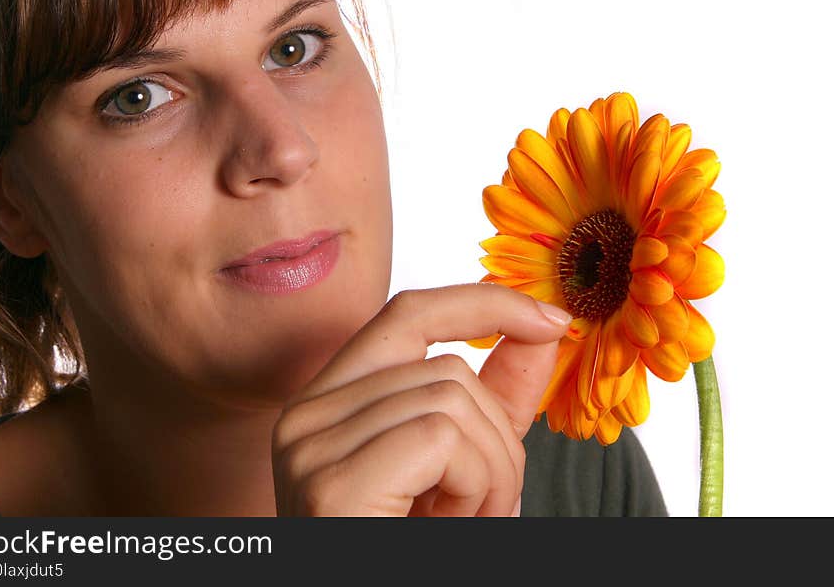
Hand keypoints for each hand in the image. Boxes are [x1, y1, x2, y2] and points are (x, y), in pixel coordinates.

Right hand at [271, 283, 570, 515]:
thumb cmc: (409, 550)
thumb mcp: (464, 470)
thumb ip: (497, 400)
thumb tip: (543, 329)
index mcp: (330, 404)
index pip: (405, 314)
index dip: (481, 303)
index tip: (549, 318)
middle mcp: (304, 415)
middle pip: (444, 366)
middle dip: (496, 436)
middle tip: (485, 507)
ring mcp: (308, 445)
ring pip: (451, 397)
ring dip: (490, 471)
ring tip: (462, 523)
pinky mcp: (330, 483)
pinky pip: (443, 436)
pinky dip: (476, 486)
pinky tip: (450, 528)